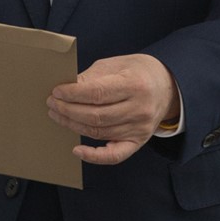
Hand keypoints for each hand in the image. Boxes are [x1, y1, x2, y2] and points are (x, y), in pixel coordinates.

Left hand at [47, 54, 178, 164]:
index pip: (98, 93)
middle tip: (52, 103)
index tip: (56, 92)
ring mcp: (139, 128)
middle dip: (68, 110)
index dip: (73, 94)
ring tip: (57, 115)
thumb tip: (66, 88)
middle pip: (95, 115)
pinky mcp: (137, 142)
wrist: (167, 86)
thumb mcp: (117, 64)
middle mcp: (139, 109)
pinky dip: (94, 156)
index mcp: (135, 84)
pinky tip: (77, 150)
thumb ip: (92, 76)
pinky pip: (114, 155)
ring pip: (99, 132)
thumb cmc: (138, 72)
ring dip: (73, 125)